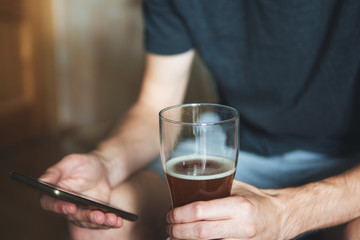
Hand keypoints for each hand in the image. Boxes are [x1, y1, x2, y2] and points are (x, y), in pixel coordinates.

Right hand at [39, 153, 122, 228]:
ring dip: (100, 222)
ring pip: (88, 222)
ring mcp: (80, 213)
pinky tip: (118, 221)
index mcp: (54, 194)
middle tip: (97, 216)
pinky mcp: (94, 215)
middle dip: (86, 217)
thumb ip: (56, 172)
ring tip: (111, 219)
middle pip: (73, 216)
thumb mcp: (70, 162)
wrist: (103, 169)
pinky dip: (110, 222)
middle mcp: (66, 207)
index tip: (70, 207)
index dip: (58, 208)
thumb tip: (41, 181)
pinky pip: (101, 222)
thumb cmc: (83, 164)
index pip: (50, 204)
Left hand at [166, 180, 282, 239]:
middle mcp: (242, 226)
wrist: (282, 217)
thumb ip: (215, 189)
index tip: (171, 214)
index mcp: (239, 206)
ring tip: (175, 237)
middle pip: (200, 233)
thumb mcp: (238, 188)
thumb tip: (186, 188)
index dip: (180, 214)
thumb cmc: (257, 200)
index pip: (200, 211)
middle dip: (178, 231)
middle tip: (169, 227)